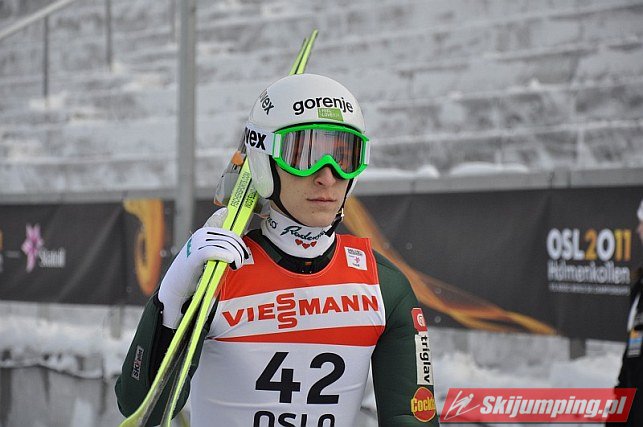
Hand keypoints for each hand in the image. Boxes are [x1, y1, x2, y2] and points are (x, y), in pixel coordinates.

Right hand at [158, 209, 247, 327]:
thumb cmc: (195, 271)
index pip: (229, 229)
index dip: (239, 238)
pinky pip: (213, 251)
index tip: (243, 250)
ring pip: (225, 244)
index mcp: (205, 231)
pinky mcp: (194, 256)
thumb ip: (218, 239)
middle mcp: (200, 234)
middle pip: (230, 237)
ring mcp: (196, 244)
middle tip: (241, 262)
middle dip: (240, 249)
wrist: (176, 288)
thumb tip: (226, 211)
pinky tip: (231, 262)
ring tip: (236, 265)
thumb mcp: (208, 252)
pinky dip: (225, 255)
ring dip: (235, 255)